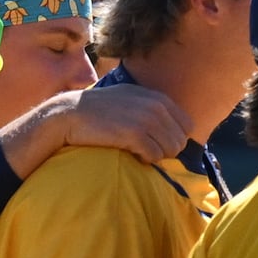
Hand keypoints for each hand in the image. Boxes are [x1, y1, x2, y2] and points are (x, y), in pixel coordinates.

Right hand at [11, 80, 190, 173]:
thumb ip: (153, 108)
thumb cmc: (100, 110)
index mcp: (158, 98)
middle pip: (180, 141)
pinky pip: (155, 156)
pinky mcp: (134, 134)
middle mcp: (155, 106)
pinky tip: (132, 154)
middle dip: (166, 150)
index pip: (187, 125)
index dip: (175, 138)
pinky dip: (145, 159)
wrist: (70, 114)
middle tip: (146, 150)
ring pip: (170, 150)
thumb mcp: (130, 99)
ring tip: (138, 151)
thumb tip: (176, 130)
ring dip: (156, 155)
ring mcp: (146, 119)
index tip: (158, 142)